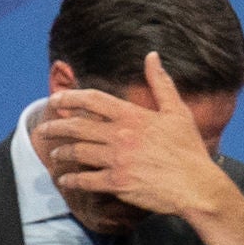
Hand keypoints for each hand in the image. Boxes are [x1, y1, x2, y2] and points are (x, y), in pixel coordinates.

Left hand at [37, 57, 243, 244]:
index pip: (91, 99)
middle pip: (76, 126)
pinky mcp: (119, 183)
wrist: (200, 188)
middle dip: (54, 127)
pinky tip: (64, 180)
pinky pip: (86, 179)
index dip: (68, 98)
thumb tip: (152, 56)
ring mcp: (118, 159)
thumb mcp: (178, 113)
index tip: (55, 101)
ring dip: (61, 153)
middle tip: (43, 130)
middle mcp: (120, 135)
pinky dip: (72, 180)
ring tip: (54, 154)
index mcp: (132, 116)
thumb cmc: (190, 151)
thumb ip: (161, 84)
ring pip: (77, 152)